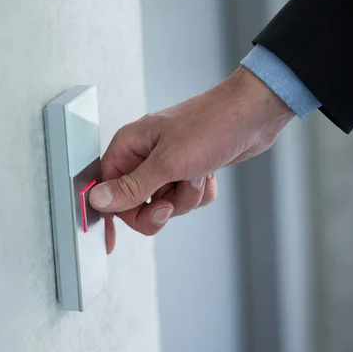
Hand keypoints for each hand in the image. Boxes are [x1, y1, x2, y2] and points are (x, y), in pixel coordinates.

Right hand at [89, 67, 293, 252]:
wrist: (254, 114)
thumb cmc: (211, 124)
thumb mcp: (167, 163)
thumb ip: (132, 187)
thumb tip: (99, 200)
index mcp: (129, 146)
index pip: (108, 189)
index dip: (115, 212)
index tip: (118, 237)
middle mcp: (144, 156)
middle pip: (135, 204)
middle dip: (160, 207)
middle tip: (172, 201)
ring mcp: (167, 164)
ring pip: (164, 204)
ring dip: (185, 198)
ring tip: (198, 175)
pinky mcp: (187, 171)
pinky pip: (185, 199)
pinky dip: (199, 194)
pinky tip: (208, 174)